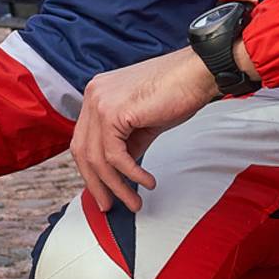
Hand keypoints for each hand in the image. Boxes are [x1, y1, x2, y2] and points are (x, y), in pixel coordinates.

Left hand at [71, 47, 216, 213]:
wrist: (196, 73)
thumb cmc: (176, 91)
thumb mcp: (143, 123)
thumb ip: (127, 143)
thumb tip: (120, 171)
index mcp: (97, 94)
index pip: (83, 140)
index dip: (91, 170)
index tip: (103, 191)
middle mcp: (93, 95)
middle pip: (82, 151)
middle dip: (96, 183)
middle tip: (109, 205)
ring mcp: (99, 102)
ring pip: (97, 157)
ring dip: (116, 185)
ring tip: (134, 201)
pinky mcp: (112, 112)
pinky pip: (114, 155)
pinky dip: (130, 173)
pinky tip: (146, 181)